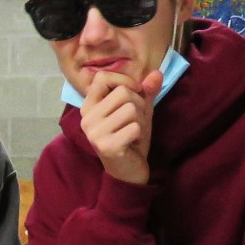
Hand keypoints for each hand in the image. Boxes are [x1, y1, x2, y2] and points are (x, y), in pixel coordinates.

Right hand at [79, 68, 162, 185]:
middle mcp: (87, 119)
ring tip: (133, 132)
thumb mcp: (138, 111)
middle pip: (122, 92)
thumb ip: (146, 92)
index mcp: (88, 107)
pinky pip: (134, 127)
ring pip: (130, 108)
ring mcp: (94, 133)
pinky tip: (132, 143)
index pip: (102, 78)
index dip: (123, 80)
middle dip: (138, 105)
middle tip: (135, 122)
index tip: (135, 92)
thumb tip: (157, 73)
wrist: (128, 171)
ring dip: (140, 121)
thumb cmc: (130, 138)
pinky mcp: (106, 146)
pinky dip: (139, 134)